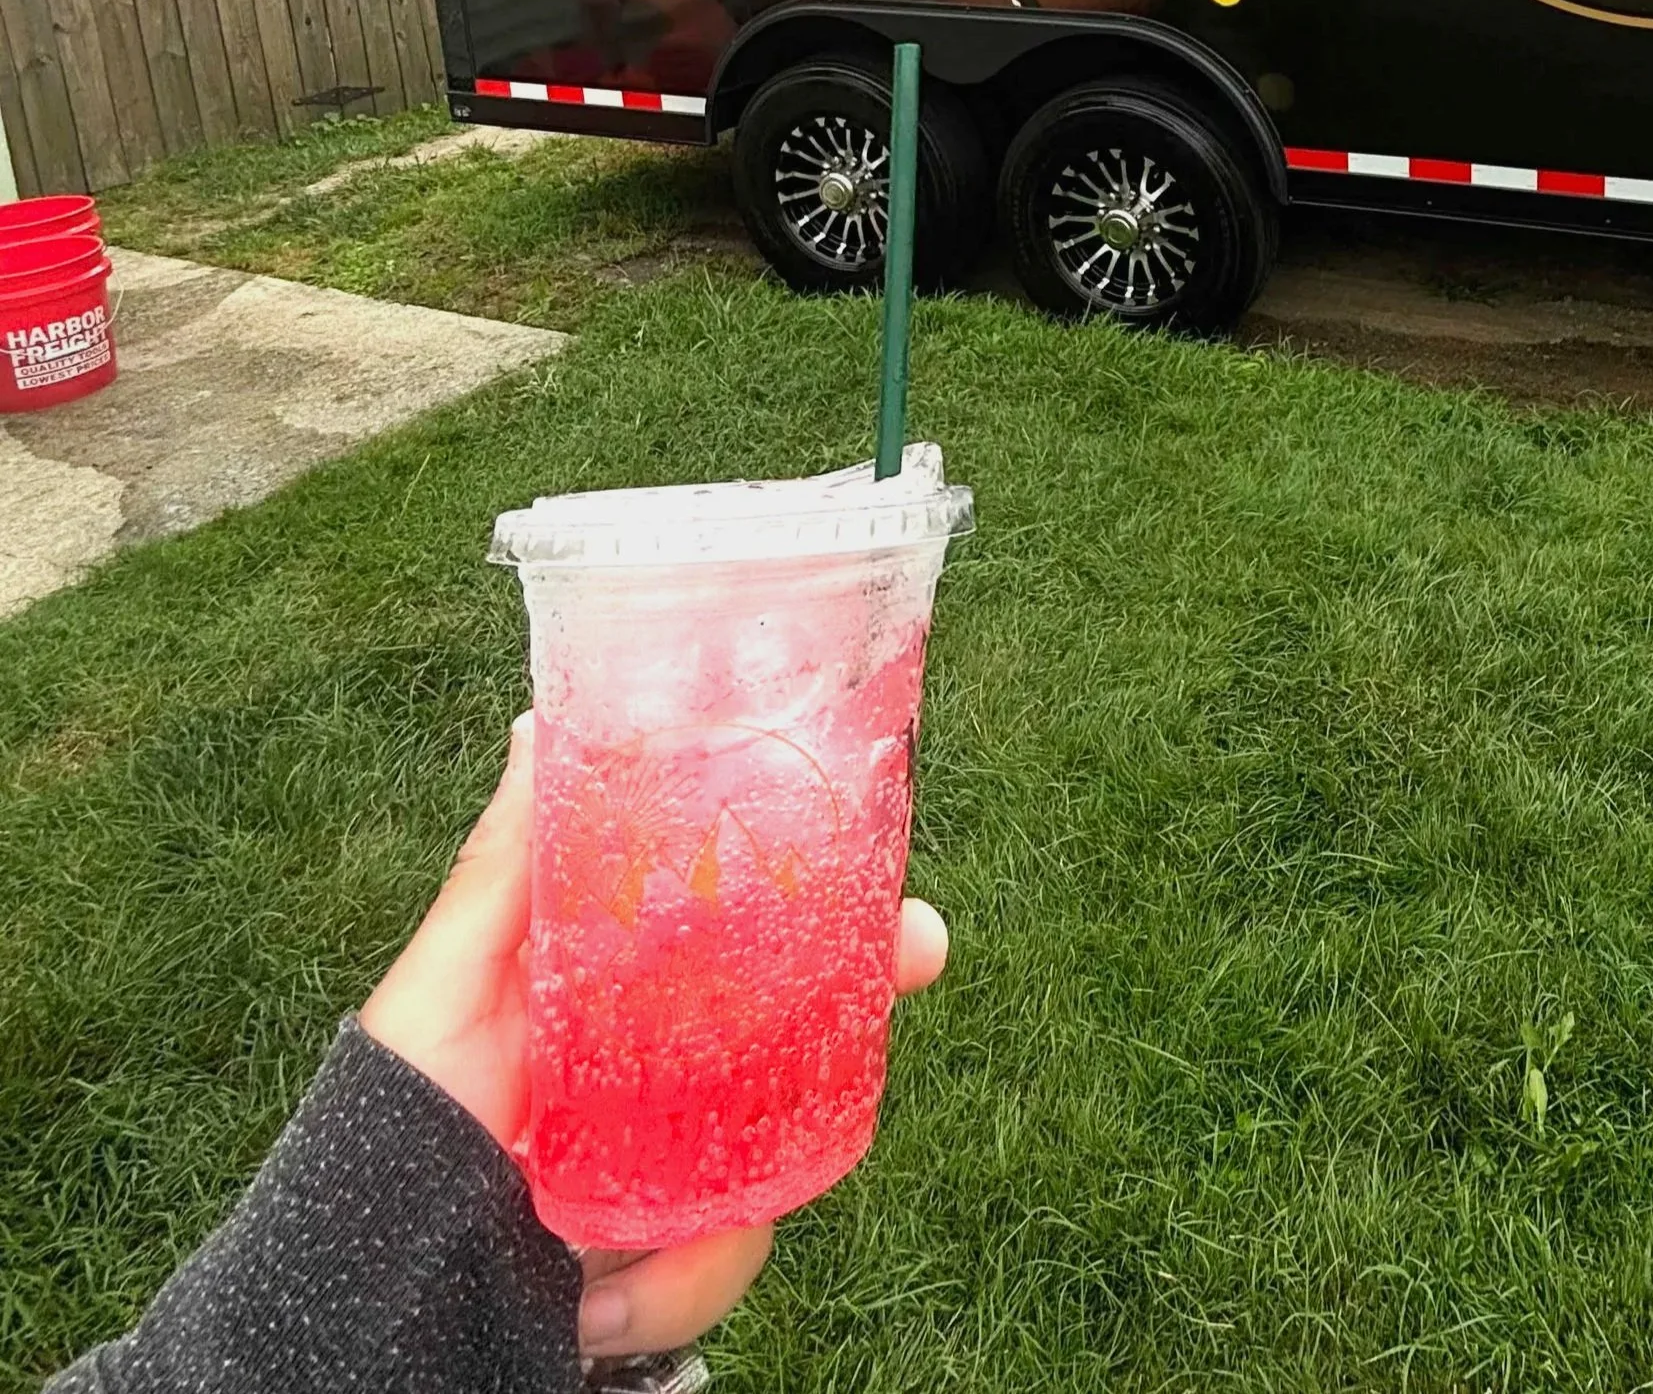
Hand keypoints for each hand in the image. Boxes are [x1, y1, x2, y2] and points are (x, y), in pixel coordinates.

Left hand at [361, 713, 950, 1359]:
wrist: (366, 1294)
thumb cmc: (397, 1118)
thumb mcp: (444, 988)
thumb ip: (503, 872)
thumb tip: (541, 726)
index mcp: (634, 995)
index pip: (755, 940)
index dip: (836, 913)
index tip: (897, 898)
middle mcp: (675, 1074)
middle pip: (806, 1038)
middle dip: (863, 1020)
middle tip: (908, 976)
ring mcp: (685, 1168)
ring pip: (780, 1158)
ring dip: (729, 1212)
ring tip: (607, 1251)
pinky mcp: (674, 1256)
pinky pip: (727, 1259)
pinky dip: (674, 1286)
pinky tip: (594, 1305)